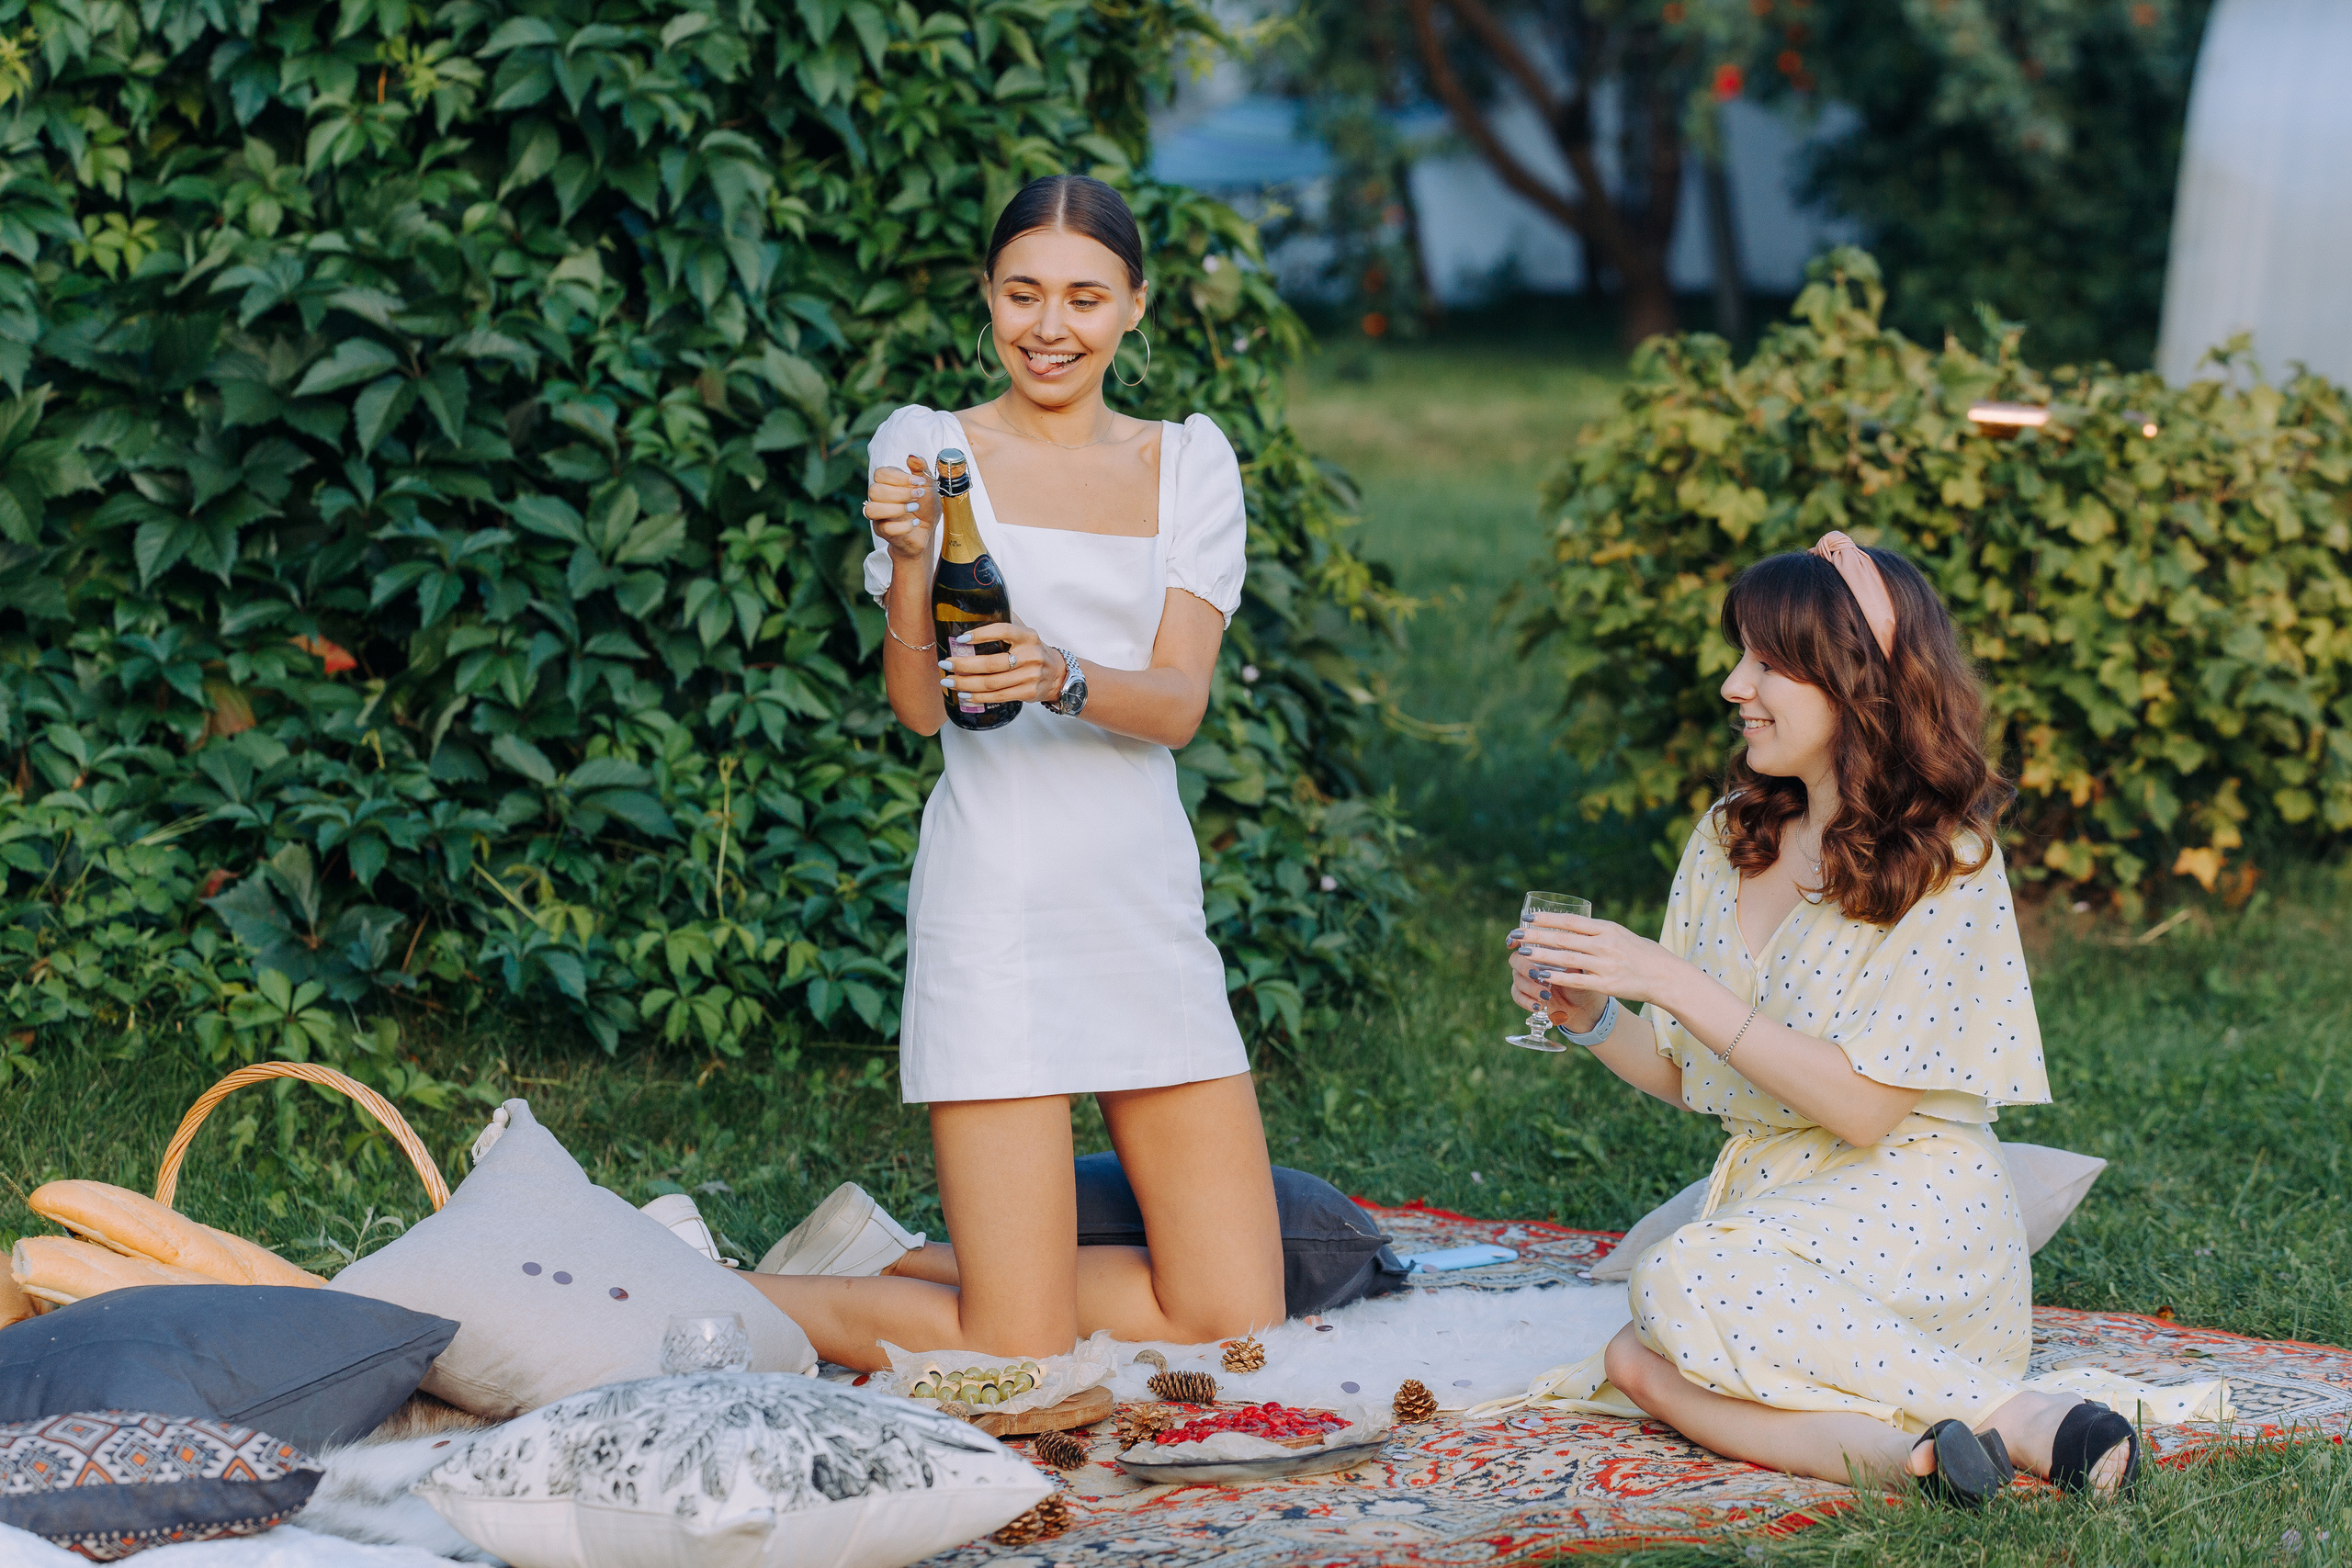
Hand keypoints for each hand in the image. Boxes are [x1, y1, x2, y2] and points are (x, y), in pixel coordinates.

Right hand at [866, 455, 936, 561]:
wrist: (927, 531)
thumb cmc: (925, 507)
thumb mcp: (929, 485)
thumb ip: (921, 469)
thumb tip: (912, 456)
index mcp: (887, 484)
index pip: (880, 474)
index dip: (898, 477)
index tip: (918, 482)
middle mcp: (878, 499)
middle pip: (874, 491)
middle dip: (900, 493)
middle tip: (918, 496)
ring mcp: (878, 516)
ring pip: (872, 509)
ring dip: (896, 508)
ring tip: (914, 508)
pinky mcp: (883, 532)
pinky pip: (885, 528)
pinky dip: (903, 525)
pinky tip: (915, 522)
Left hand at [938, 620, 1070, 705]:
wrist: (1058, 675)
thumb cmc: (1033, 651)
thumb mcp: (1025, 634)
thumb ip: (1007, 623)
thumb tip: (977, 611)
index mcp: (1028, 636)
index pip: (1003, 631)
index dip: (981, 634)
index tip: (961, 639)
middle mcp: (1030, 655)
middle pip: (991, 663)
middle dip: (964, 665)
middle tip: (945, 664)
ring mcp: (1030, 676)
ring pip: (992, 683)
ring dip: (966, 683)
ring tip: (948, 681)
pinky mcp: (1027, 692)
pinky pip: (998, 696)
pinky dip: (978, 697)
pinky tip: (964, 695)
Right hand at [1505, 930, 1604, 1031]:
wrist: (1584, 1001)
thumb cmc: (1584, 976)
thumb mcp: (1582, 962)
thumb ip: (1573, 952)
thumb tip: (1573, 941)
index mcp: (1541, 947)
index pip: (1523, 940)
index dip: (1515, 939)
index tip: (1514, 943)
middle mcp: (1530, 961)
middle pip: (1515, 959)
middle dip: (1524, 967)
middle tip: (1536, 974)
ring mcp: (1526, 978)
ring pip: (1517, 979)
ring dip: (1530, 987)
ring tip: (1546, 995)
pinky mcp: (1526, 995)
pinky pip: (1517, 996)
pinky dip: (1526, 1001)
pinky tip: (1538, 1005)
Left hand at [1509, 913, 1693, 1009]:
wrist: (1666, 976)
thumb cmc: (1643, 954)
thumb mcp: (1621, 935)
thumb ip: (1599, 932)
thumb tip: (1574, 926)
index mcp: (1607, 929)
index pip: (1571, 921)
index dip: (1547, 919)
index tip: (1527, 918)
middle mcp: (1604, 944)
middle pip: (1562, 938)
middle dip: (1536, 936)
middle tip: (1515, 935)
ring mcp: (1605, 965)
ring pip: (1565, 959)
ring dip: (1541, 956)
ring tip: (1521, 954)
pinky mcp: (1606, 984)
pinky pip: (1575, 980)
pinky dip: (1556, 977)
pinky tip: (1540, 976)